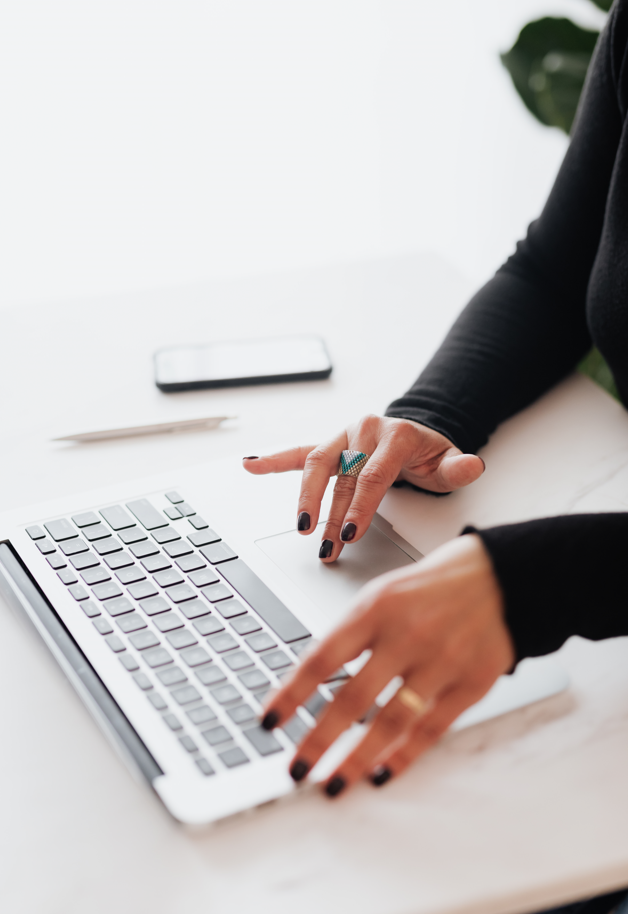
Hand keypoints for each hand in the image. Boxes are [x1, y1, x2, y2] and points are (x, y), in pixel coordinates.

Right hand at [243, 414, 483, 561]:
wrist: (418, 433)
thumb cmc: (430, 455)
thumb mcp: (449, 463)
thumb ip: (458, 467)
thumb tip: (471, 465)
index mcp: (394, 435)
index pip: (371, 475)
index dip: (359, 507)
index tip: (349, 534)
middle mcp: (365, 430)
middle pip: (342, 477)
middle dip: (332, 515)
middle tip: (326, 545)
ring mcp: (344, 437)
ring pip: (318, 466)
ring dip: (306, 499)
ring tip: (301, 528)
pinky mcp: (330, 444)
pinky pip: (299, 452)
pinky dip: (274, 460)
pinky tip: (251, 466)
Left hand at [260, 534, 513, 795]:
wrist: (500, 577)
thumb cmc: (431, 587)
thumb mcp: (382, 594)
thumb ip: (352, 634)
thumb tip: (310, 681)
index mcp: (376, 609)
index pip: (322, 658)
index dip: (291, 694)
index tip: (269, 722)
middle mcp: (406, 636)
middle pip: (353, 699)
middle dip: (319, 740)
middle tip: (296, 768)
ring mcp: (441, 661)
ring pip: (391, 722)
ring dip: (357, 759)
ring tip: (334, 784)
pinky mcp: (471, 683)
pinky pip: (431, 728)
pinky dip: (405, 755)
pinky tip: (382, 773)